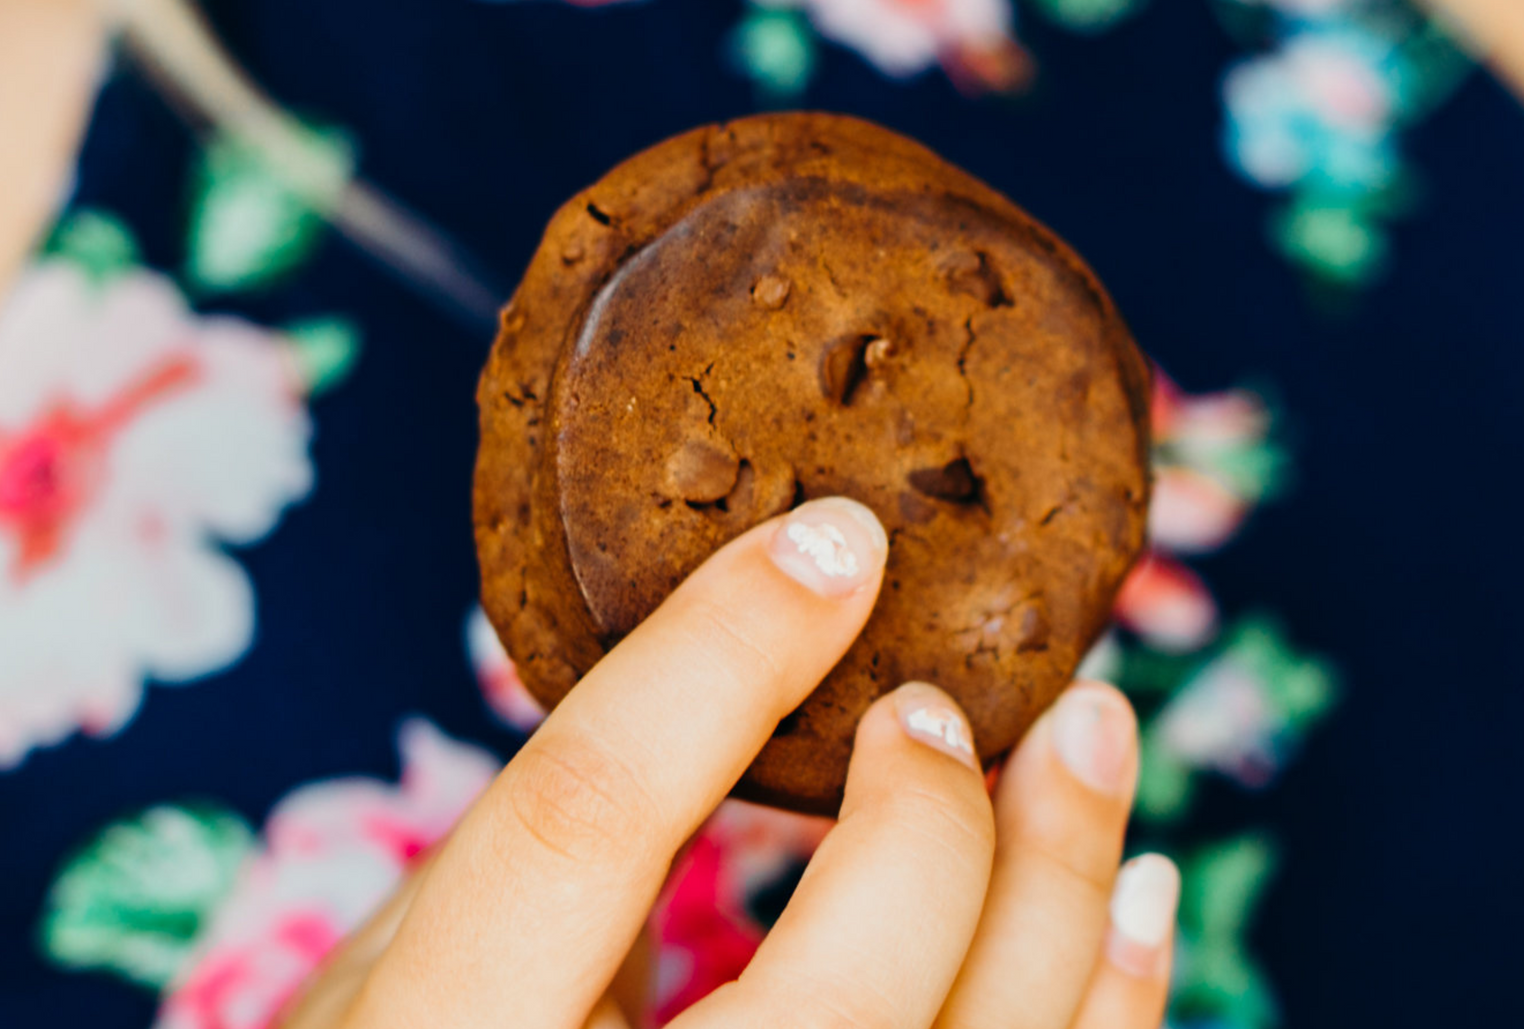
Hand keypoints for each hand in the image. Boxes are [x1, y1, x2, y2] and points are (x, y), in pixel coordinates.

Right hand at [281, 498, 1179, 1028]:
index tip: (831, 541)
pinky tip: (1130, 902)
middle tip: (941, 706)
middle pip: (838, 990)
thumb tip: (722, 673)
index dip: (718, 658)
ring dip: (1067, 892)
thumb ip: (524, 863)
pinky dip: (1111, 1005)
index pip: (582, 824)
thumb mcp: (393, 983)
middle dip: (932, 821)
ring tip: (1094, 739)